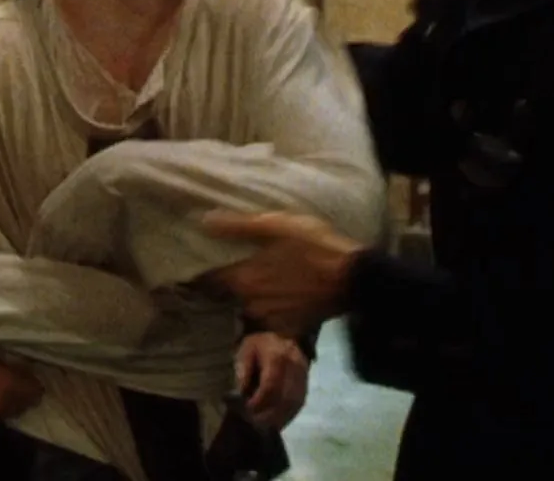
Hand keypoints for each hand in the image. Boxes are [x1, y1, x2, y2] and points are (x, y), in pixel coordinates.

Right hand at [0, 337, 42, 427]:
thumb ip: (4, 359)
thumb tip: (14, 364)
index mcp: (10, 388)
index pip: (35, 392)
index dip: (31, 381)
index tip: (25, 372)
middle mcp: (0, 408)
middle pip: (20, 406)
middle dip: (17, 395)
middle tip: (8, 380)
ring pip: (1, 414)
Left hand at [202, 211, 363, 336]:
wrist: (354, 279)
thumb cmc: (314, 246)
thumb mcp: (276, 226)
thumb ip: (238, 227)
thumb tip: (204, 223)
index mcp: (242, 278)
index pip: (208, 279)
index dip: (203, 272)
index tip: (199, 264)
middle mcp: (249, 303)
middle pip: (230, 293)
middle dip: (232, 282)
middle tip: (242, 267)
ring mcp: (269, 320)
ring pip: (251, 306)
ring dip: (254, 296)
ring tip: (268, 281)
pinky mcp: (288, 330)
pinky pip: (272, 319)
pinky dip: (274, 309)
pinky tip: (287, 296)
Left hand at [234, 332, 308, 429]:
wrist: (283, 333)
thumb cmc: (260, 343)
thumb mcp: (246, 349)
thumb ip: (243, 370)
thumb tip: (241, 393)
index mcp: (277, 357)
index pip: (270, 386)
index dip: (259, 402)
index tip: (247, 410)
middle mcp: (294, 367)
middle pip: (284, 398)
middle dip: (269, 414)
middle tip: (255, 423)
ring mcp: (303, 375)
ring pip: (294, 402)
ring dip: (280, 418)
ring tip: (265, 426)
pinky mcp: (307, 381)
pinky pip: (300, 402)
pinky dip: (288, 415)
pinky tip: (277, 421)